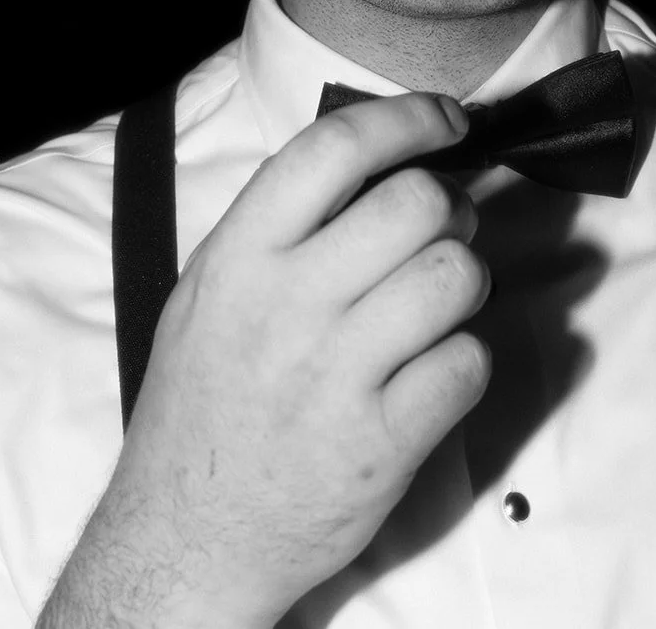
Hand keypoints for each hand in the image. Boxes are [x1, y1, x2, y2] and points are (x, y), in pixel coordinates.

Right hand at [101, 92, 491, 627]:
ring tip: (439, 300)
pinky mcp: (382, 443)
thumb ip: (281, 223)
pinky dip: (466, 359)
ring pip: (455, 275)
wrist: (187, 537)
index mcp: (239, 256)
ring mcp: (336, 377)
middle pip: (417, 204)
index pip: (335, 149)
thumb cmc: (206, 400)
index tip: (445, 120)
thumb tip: (379, 158)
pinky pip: (468, 363)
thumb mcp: (211, 290)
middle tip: (444, 228)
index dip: (406, 118)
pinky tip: (435, 368)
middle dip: (452, 207)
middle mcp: (287, 306)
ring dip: (467, 279)